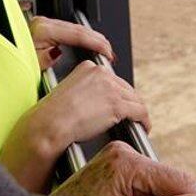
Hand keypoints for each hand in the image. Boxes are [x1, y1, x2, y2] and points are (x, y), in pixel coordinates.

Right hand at [0, 60, 149, 192]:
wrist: (51, 125)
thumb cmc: (53, 115)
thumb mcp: (68, 93)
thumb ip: (85, 90)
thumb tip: (98, 102)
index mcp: (88, 67)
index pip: (111, 79)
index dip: (117, 94)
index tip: (117, 104)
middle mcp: (101, 73)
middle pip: (125, 88)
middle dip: (129, 103)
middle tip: (131, 116)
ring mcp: (111, 88)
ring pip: (135, 99)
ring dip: (138, 112)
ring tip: (139, 122)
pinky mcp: (117, 104)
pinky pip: (140, 111)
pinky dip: (144, 120)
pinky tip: (143, 127)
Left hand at [28, 14, 114, 70]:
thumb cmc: (7, 62)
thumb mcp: (28, 66)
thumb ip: (45, 60)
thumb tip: (59, 55)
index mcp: (42, 29)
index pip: (78, 33)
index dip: (96, 43)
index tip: (108, 52)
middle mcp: (43, 23)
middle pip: (79, 29)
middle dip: (97, 40)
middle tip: (109, 54)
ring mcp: (43, 25)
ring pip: (74, 29)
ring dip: (90, 40)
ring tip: (102, 51)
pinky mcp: (43, 29)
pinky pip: (67, 32)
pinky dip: (80, 39)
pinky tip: (86, 47)